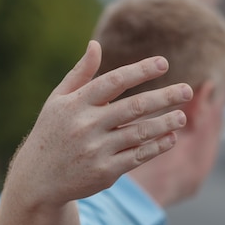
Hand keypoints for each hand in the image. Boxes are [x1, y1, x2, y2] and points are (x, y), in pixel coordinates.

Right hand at [5, 40, 192, 207]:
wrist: (37, 180)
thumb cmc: (52, 133)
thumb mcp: (57, 101)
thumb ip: (80, 74)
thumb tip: (95, 44)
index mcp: (75, 104)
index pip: (114, 81)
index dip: (140, 70)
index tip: (164, 63)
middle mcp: (86, 126)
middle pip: (133, 107)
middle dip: (164, 97)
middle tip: (187, 90)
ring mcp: (96, 150)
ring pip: (140, 133)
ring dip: (165, 123)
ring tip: (182, 116)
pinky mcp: (105, 172)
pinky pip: (138, 156)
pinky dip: (157, 147)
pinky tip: (171, 138)